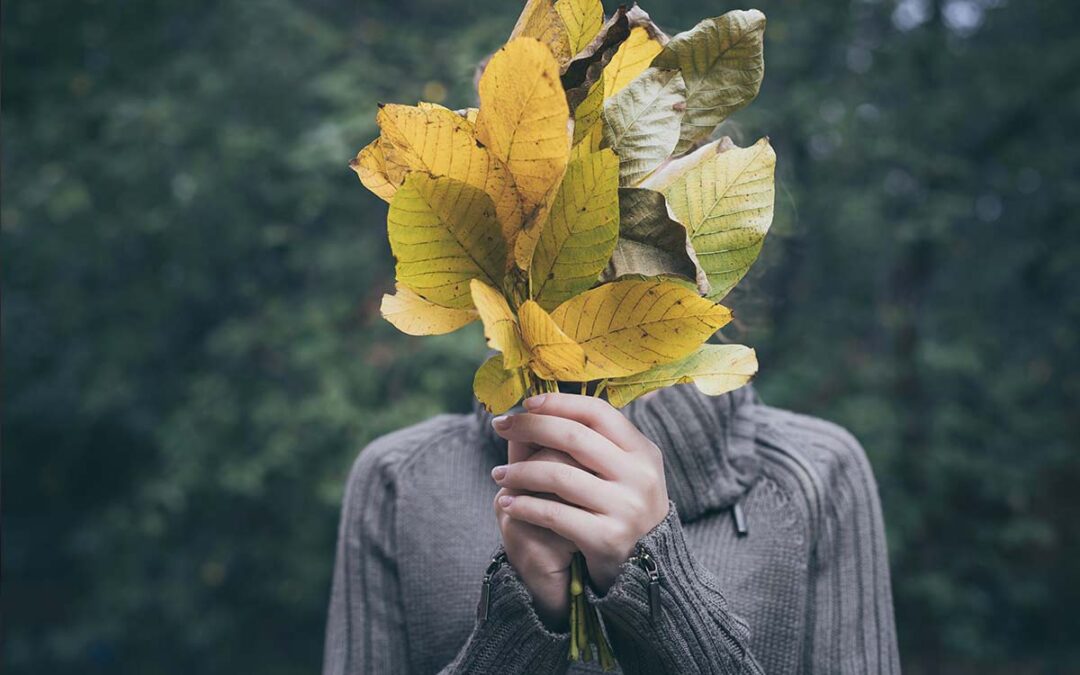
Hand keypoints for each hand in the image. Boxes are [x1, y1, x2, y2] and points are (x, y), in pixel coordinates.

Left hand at [490, 393, 669, 593]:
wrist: (647, 568)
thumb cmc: (623, 508)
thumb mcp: (625, 470)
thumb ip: (596, 442)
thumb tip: (543, 407)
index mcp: (643, 451)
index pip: (597, 412)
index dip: (558, 402)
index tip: (527, 402)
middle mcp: (638, 476)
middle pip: (573, 437)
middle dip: (530, 427)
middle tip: (500, 426)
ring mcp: (625, 507)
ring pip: (558, 475)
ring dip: (520, 472)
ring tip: (498, 474)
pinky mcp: (607, 538)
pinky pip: (554, 514)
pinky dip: (524, 505)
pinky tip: (507, 502)